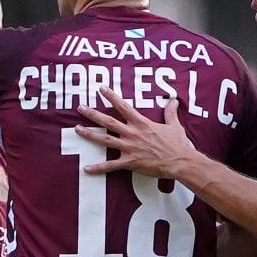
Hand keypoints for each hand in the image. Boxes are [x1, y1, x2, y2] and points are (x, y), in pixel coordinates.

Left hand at [75, 86, 198, 178]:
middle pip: (108, 122)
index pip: (123, 106)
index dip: (111, 96)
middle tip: (80, 107)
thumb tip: (174, 100)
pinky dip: (98, 167)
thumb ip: (170, 112)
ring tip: (77, 129)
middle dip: (93, 114)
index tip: (101, 88)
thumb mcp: (174, 125)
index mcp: (141, 123)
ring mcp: (129, 148)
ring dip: (90, 135)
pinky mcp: (130, 163)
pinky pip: (111, 165)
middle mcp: (132, 134)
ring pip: (105, 140)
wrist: (179, 162)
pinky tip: (86, 168)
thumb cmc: (177, 144)